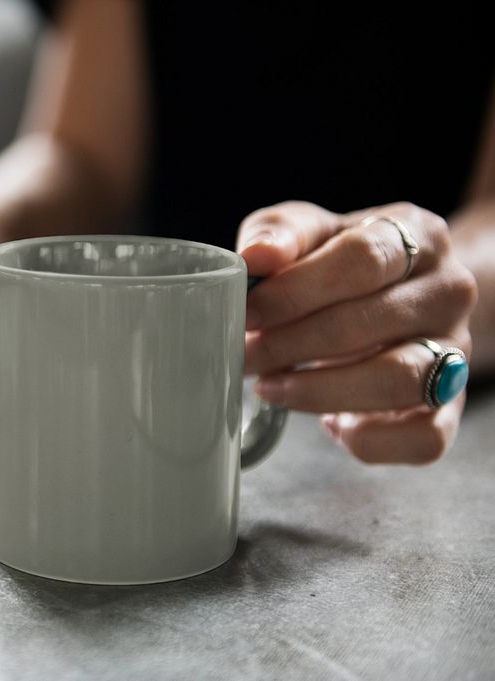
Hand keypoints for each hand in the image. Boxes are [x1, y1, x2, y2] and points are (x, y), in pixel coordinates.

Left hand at [237, 201, 476, 463]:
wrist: (397, 292)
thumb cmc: (339, 260)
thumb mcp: (309, 231)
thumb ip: (281, 234)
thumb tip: (256, 257)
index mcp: (418, 234)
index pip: (361, 259)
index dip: (295, 290)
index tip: (248, 311)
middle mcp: (448, 292)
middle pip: (368, 323)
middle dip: (289, 345)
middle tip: (243, 354)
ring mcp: (456, 351)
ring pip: (397, 381)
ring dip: (319, 391)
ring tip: (270, 387)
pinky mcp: (450, 406)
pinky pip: (424, 438)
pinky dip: (372, 441)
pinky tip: (331, 425)